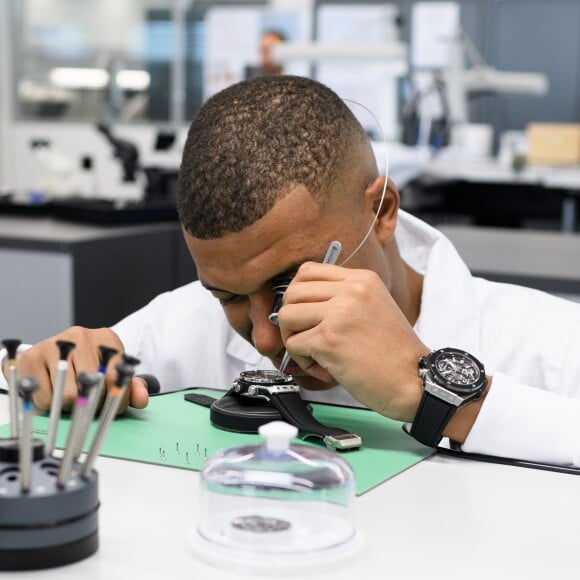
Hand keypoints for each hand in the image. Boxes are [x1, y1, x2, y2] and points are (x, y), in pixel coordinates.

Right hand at [11, 326, 148, 413]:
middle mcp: (80, 337)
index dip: (116, 399)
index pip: (115, 377)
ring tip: (72, 399)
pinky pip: (44, 398)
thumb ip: (132, 387)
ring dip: (71, 407)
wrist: (56, 352)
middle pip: (90, 387)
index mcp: (106, 339)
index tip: (113, 406)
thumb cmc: (91, 365)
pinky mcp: (30, 358)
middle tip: (90, 404)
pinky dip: (50, 406)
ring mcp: (53, 344)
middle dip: (93, 404)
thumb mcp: (115, 373)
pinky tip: (54, 395)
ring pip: (67, 396)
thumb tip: (141, 399)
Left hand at [278, 262, 428, 421]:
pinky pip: (293, 344)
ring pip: (286, 316)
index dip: (298, 295)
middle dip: (292, 320)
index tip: (305, 315)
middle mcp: (351, 290)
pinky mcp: (330, 339)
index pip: (307, 271)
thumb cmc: (394, 353)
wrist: (416, 380)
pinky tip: (324, 369)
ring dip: (293, 339)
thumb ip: (342, 298)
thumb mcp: (374, 307)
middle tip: (307, 338)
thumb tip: (301, 303)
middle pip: (292, 292)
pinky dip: (302, 361)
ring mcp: (339, 313)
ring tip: (315, 354)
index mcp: (361, 279)